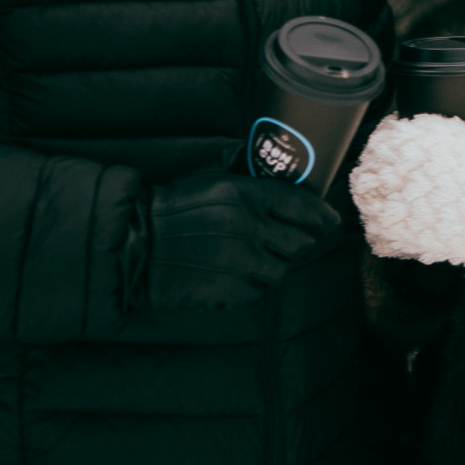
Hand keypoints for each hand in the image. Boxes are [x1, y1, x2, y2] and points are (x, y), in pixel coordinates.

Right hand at [144, 170, 341, 309]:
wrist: (134, 244)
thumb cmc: (170, 208)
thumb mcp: (208, 178)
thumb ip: (245, 177)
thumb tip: (275, 172)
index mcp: (245, 194)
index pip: (301, 205)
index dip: (321, 216)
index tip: (329, 223)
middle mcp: (248, 227)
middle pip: (301, 244)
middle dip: (299, 244)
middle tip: (289, 244)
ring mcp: (240, 262)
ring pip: (281, 271)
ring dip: (273, 266)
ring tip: (253, 260)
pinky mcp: (229, 290)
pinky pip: (258, 292)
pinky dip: (252, 286)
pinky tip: (234, 275)